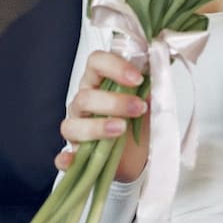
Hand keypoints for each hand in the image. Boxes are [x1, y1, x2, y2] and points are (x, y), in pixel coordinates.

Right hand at [57, 50, 149, 180]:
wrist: (139, 153)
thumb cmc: (138, 120)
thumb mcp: (148, 101)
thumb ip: (151, 88)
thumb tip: (159, 78)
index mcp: (98, 82)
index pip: (96, 63)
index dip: (114, 67)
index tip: (137, 78)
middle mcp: (83, 103)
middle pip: (85, 97)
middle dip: (114, 102)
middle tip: (140, 108)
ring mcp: (77, 128)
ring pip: (72, 125)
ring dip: (97, 127)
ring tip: (121, 129)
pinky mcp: (76, 154)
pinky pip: (63, 157)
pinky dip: (66, 158)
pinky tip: (73, 159)